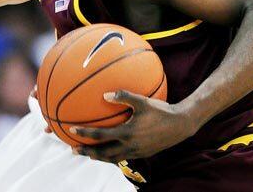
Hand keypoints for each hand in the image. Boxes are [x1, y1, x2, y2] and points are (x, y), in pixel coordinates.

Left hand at [71, 90, 192, 162]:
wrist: (180, 125)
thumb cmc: (161, 110)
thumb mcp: (142, 101)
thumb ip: (124, 96)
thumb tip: (105, 94)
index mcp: (127, 133)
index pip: (101, 136)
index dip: (85, 134)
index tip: (72, 131)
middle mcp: (130, 146)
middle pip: (103, 154)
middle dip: (88, 153)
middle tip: (74, 150)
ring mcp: (136, 152)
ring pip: (112, 158)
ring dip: (98, 157)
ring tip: (88, 154)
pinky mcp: (142, 154)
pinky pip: (122, 157)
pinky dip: (111, 156)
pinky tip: (109, 150)